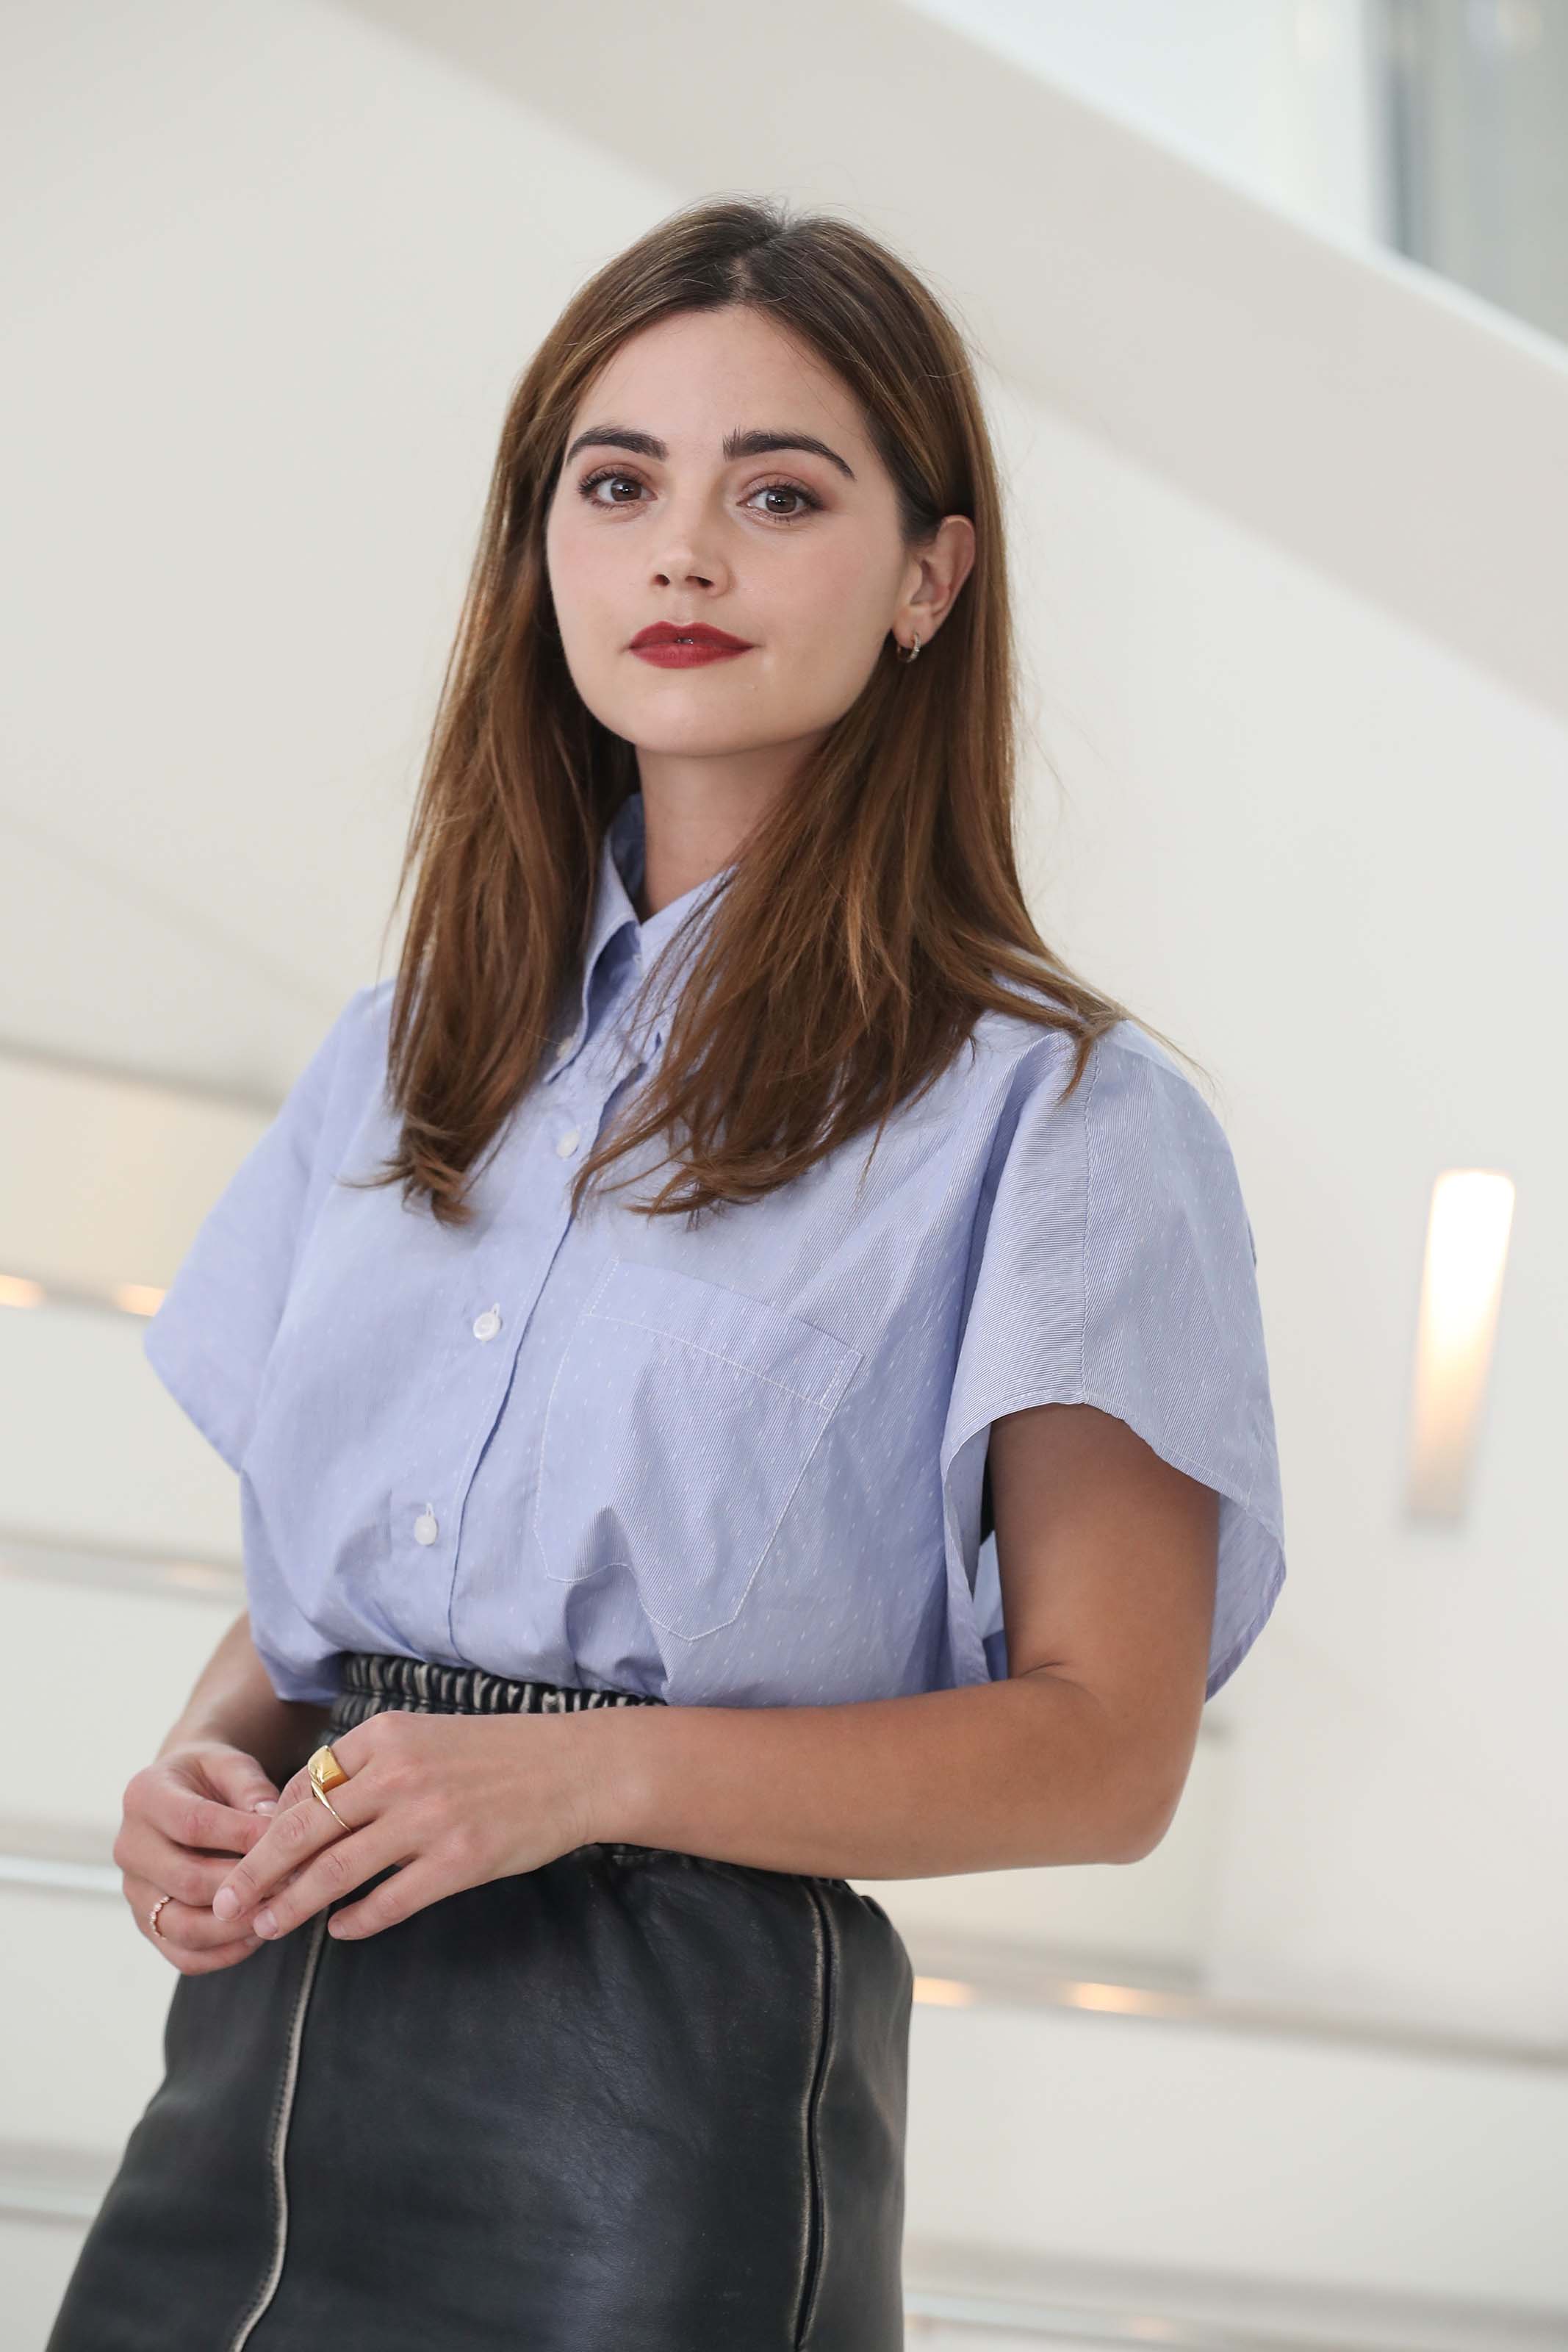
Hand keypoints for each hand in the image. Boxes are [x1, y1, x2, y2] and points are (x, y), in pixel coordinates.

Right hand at [116, 1741, 286, 1973]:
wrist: (183, 1795)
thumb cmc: (212, 1779)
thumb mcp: (230, 1765)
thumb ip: (251, 1787)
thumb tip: (273, 1820)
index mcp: (144, 1797)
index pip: (193, 1824)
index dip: (242, 1835)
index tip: (286, 1839)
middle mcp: (130, 1848)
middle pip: (187, 1881)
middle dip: (244, 1886)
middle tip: (293, 1883)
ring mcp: (135, 1892)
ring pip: (183, 1927)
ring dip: (236, 1926)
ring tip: (279, 1912)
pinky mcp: (148, 1925)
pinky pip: (184, 1955)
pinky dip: (225, 1953)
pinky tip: (260, 1934)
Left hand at [208, 1707, 604, 1943]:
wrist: (574, 1767)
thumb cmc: (496, 1754)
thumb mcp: (425, 1738)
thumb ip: (368, 1767)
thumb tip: (304, 1811)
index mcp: (386, 1736)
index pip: (304, 1786)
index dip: (267, 1828)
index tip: (243, 1857)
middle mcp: (400, 1774)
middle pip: (303, 1831)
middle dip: (257, 1872)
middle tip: (225, 1902)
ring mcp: (429, 1819)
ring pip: (336, 1871)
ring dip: (293, 1905)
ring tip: (266, 1927)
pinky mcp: (459, 1860)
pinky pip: (390, 1900)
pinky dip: (358, 1920)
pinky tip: (341, 1930)